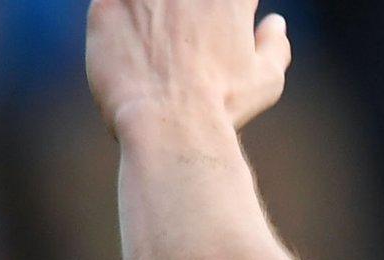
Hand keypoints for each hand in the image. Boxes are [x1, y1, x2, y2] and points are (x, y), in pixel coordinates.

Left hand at [88, 0, 291, 136]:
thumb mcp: (266, 79)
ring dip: (153, 18)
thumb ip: (274, 44)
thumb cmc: (223, 105)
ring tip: (158, 50)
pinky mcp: (107, 6)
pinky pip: (113, 6)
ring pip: (148, 4)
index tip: (221, 35)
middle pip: (187, 1)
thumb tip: (276, 24)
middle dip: (187, 17)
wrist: (170, 123)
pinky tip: (132, 55)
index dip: (230, 15)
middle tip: (186, 46)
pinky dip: (121, 25)